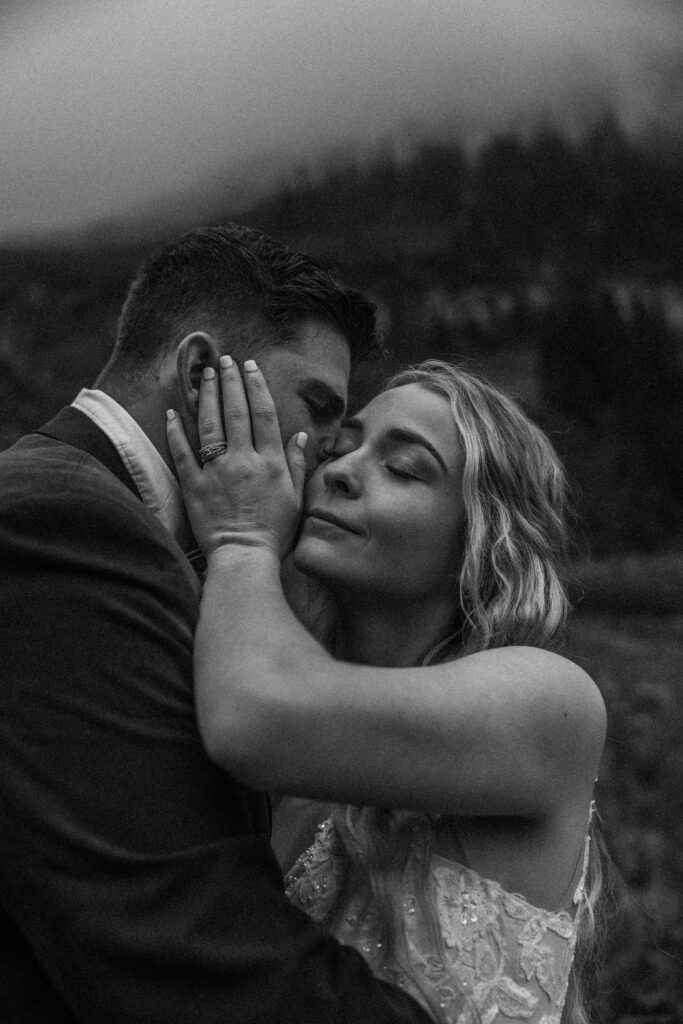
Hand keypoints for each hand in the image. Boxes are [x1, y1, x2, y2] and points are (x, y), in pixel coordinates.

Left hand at [166, 356, 307, 557]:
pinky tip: (174, 411)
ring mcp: (216, 471)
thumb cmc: (275, 531)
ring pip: (209, 425)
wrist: (245, 556)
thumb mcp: (296, 498)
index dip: (257, 387)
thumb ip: (296, 464)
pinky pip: (182, 452)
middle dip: (230, 382)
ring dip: (206, 396)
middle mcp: (242, 460)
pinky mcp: (193, 485)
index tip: (251, 367)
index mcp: (269, 462)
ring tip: (205, 374)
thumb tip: (300, 434)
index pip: (263, 415)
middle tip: (225, 360)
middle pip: (235, 412)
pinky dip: (176, 430)